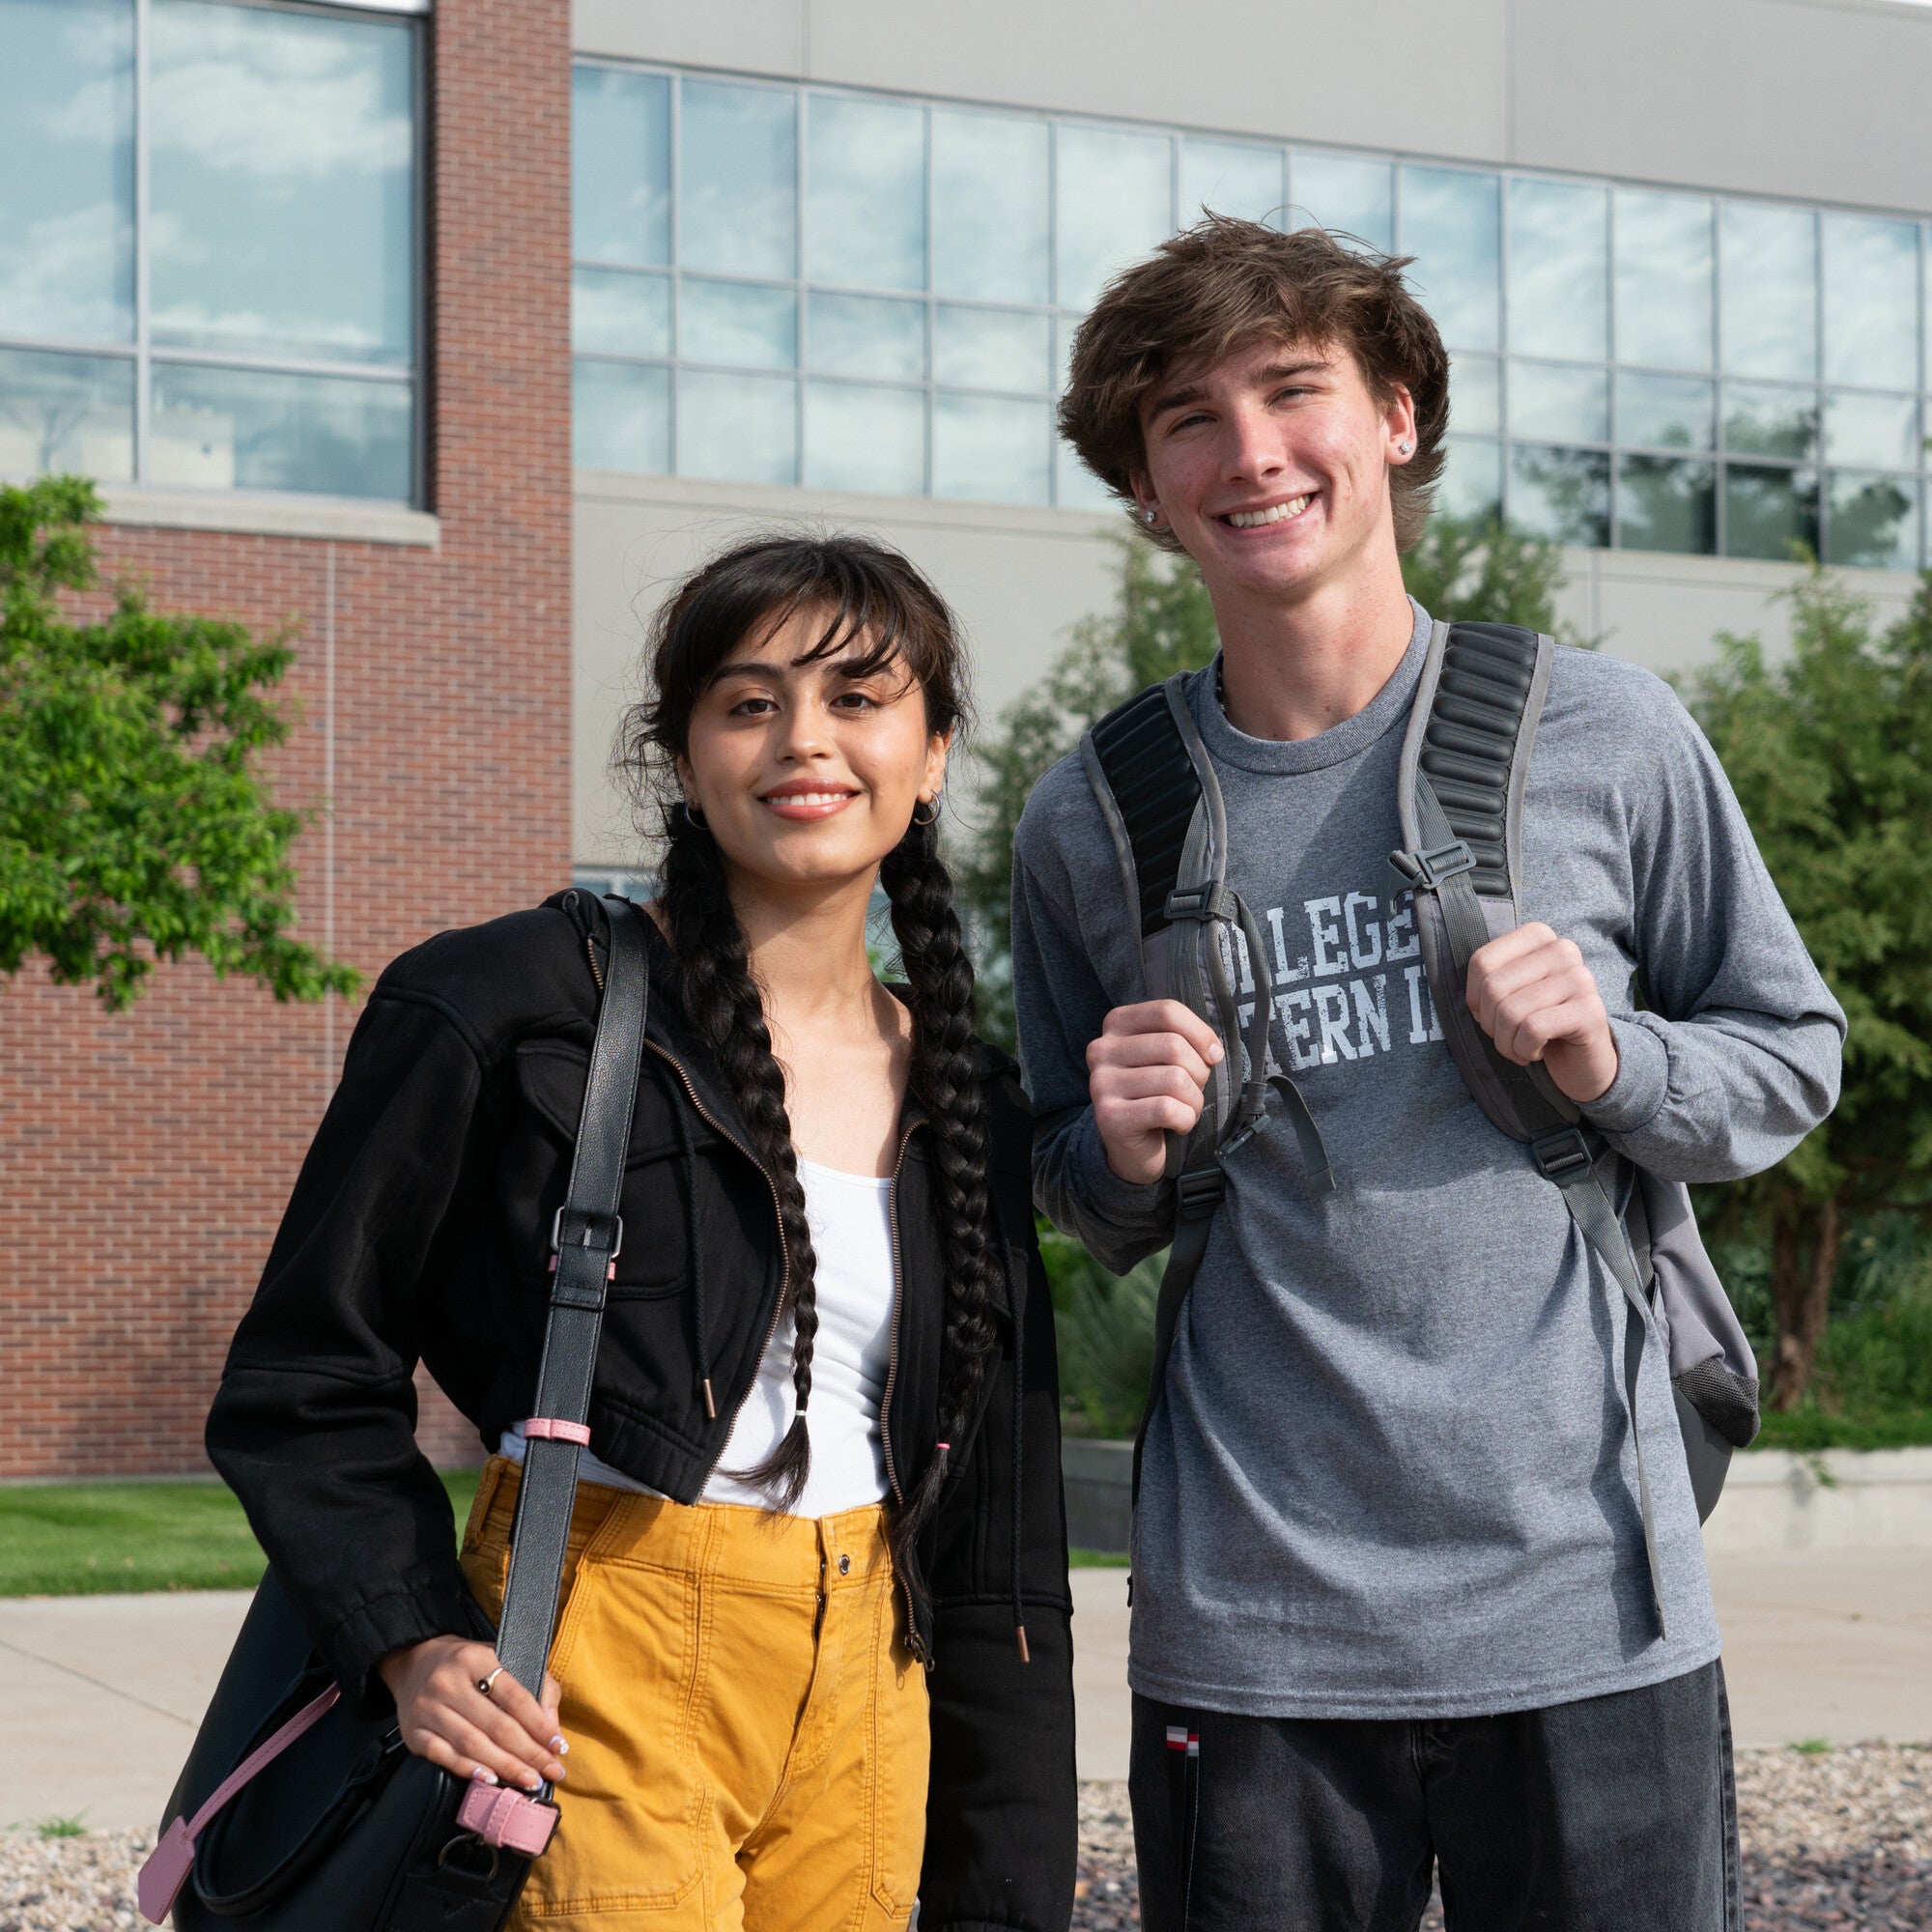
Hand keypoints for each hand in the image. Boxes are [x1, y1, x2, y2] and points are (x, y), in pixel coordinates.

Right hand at [376, 1637, 565, 1793]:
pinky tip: (491, 1779)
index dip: (540, 1725)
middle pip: (496, 1725)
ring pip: (472, 1744)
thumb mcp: (502, 1658)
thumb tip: (551, 1725)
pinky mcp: (413, 1733)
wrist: (416, 1663)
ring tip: (529, 1780)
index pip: (515, 1697)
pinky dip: (469, 1770)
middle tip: (550, 1771)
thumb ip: (535, 1686)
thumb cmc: (469, 1665)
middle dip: (528, 1753)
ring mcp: (427, 1709)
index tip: (559, 1746)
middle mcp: (448, 1683)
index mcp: (476, 1659)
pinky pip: (444, 1756)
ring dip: (505, 1766)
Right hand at [1086, 999, 1223, 1184]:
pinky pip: (1167, 1109)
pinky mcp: (1109, 1116)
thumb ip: (1186, 1040)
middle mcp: (1101, 1050)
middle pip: (1173, 1046)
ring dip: (1194, 1100)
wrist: (1132, 1147)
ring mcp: (1101, 1083)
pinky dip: (1185, 1119)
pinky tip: (1178, 1124)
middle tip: (1193, 1090)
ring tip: (1185, 1109)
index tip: (1214, 1055)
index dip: (1200, 1033)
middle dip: (1199, 1072)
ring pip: (1175, 1079)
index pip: (1167, 1011)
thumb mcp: (1168, 1057)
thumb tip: (1213, 1051)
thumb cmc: (1157, 1094)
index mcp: (1116, 1025)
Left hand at [1465, 923, 1618, 1104]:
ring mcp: (1580, 978)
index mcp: (1539, 936)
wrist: (1580, 1060)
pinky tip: (1538, 1052)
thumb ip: (1487, 984)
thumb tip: (1475, 1001)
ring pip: (1511, 1012)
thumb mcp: (1507, 996)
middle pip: (1494, 987)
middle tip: (1508, 1037)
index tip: (1492, 1015)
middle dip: (1490, 1024)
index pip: (1482, 962)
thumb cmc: (1536, 1023)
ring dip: (1507, 1043)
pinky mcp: (1590, 1010)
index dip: (1475, 997)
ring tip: (1521, 1048)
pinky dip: (1525, 1050)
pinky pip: (1533, 1029)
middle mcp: (1562, 950)